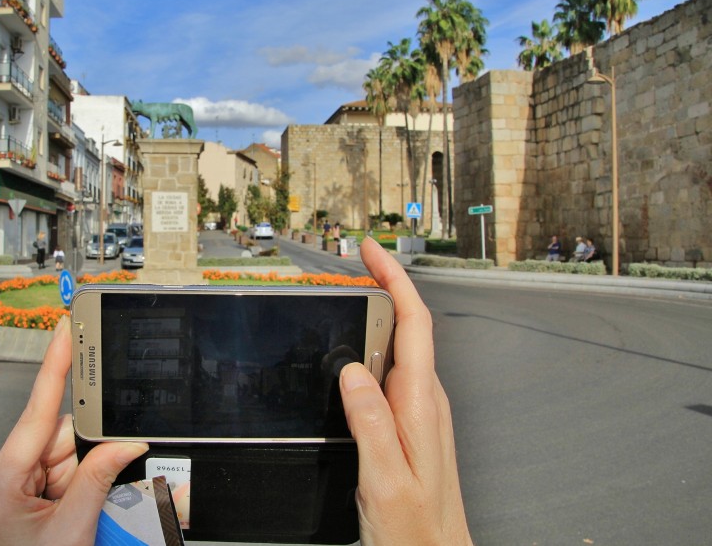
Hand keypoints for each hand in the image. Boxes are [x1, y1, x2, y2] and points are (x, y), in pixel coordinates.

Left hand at [0, 316, 147, 545]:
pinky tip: (63, 514)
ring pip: (57, 456)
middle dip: (79, 463)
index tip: (66, 327)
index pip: (37, 411)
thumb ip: (100, 480)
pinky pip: (49, 470)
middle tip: (83, 504)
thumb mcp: (72, 532)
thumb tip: (128, 442)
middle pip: (56, 440)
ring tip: (70, 520)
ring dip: (73, 480)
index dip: (55, 364)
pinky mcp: (4, 488)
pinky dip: (65, 487)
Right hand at [339, 238, 472, 545]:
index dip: (394, 280)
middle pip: (405, 328)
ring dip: (373, 319)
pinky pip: (388, 374)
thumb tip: (351, 371)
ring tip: (344, 299)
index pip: (414, 325)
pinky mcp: (408, 425)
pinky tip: (349, 354)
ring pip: (396, 350)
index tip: (371, 252)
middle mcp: (425, 402)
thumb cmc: (417, 531)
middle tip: (348, 267)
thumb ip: (370, 423)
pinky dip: (369, 350)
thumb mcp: (385, 479)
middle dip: (380, 288)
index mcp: (421, 406)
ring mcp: (418, 413)